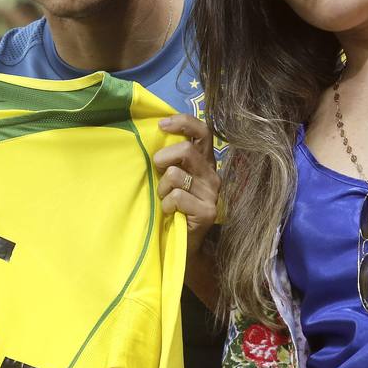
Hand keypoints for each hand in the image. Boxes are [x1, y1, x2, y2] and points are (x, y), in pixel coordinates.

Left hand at [154, 114, 218, 257]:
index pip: (203, 131)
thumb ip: (171, 159)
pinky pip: (176, 197)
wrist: (183, 243)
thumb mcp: (171, 178)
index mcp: (205, 162)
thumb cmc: (173, 206)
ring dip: (162, 189)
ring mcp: (212, 193)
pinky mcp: (207, 211)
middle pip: (186, 151)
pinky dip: (165, 205)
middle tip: (157, 171)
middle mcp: (212, 174)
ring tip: (165, 200)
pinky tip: (170, 212)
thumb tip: (155, 134)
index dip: (183, 123)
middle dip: (163, 158)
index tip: (161, 125)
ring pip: (175, 175)